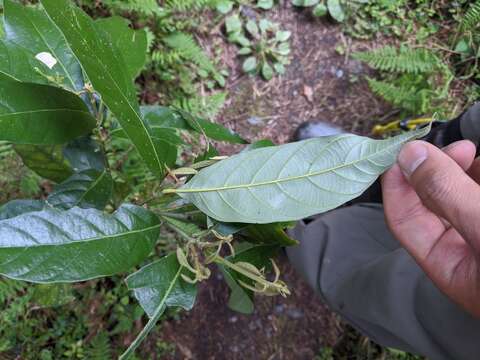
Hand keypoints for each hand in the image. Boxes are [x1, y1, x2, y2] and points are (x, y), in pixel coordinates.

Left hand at [382, 140, 479, 317]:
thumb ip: (447, 195)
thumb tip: (409, 154)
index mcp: (445, 264)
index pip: (403, 218)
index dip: (398, 182)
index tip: (406, 148)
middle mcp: (461, 253)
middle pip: (433, 204)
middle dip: (438, 170)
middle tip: (461, 148)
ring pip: (460, 197)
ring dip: (462, 172)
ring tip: (474, 153)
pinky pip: (478, 199)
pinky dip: (479, 180)